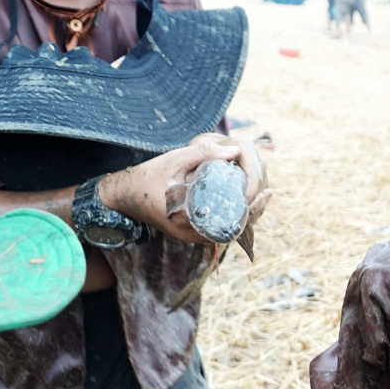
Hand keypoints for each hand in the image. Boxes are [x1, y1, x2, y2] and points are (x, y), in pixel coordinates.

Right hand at [100, 136, 271, 243]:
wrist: (123, 195)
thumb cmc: (147, 177)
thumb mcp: (173, 160)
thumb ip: (202, 153)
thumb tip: (234, 150)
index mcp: (188, 221)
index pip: (229, 223)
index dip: (250, 210)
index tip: (263, 194)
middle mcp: (190, 235)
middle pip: (232, 230)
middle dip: (252, 213)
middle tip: (266, 194)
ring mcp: (189, 237)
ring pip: (225, 233)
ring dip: (243, 218)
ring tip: (258, 198)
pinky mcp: (188, 234)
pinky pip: (215, 231)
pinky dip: (229, 220)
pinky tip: (240, 206)